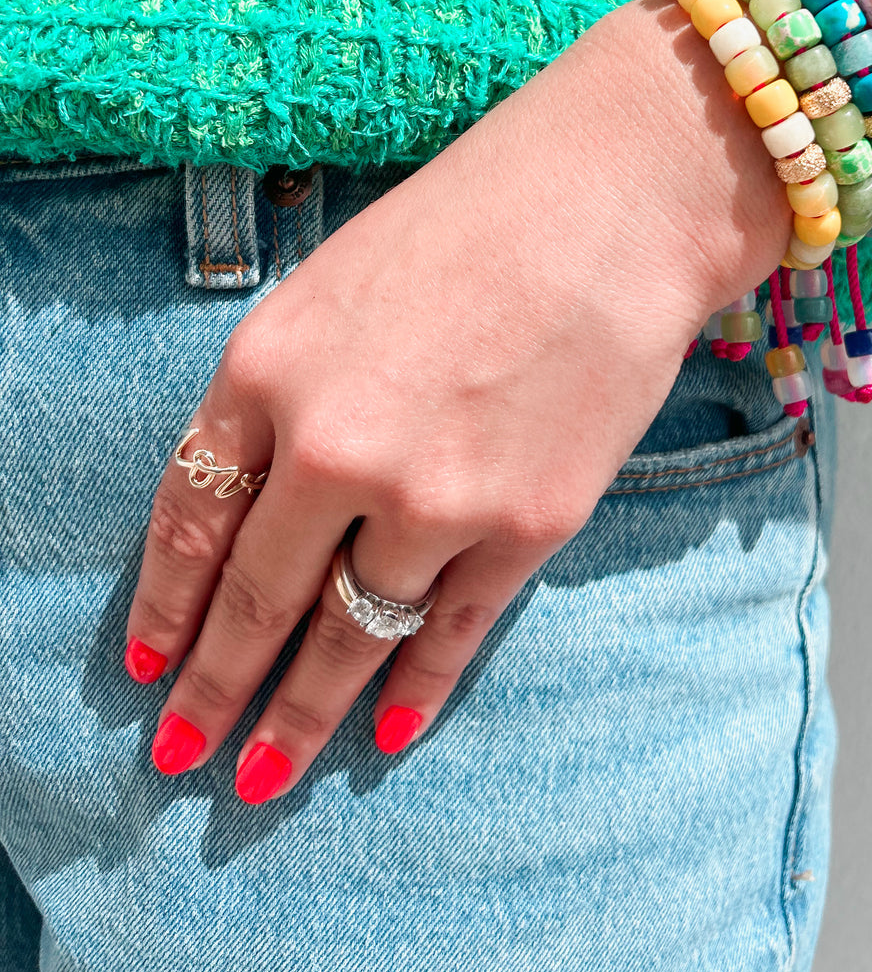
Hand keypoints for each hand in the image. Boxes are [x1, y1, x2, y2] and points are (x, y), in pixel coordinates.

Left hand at [124, 0, 791, 801]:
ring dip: (302, 714)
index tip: (150, 665)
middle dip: (216, 688)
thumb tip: (259, 508)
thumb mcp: (336, 287)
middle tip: (184, 751)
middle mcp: (334, 445)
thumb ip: (284, 395)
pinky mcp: (526, 524)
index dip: (165, 608)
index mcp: (266, 369)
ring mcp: (433, 494)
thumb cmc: (479, 219)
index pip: (188, 521)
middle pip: (255, 601)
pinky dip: (415, 689)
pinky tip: (386, 729)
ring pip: (347, 636)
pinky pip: (449, 632)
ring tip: (266, 772)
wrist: (621, 198)